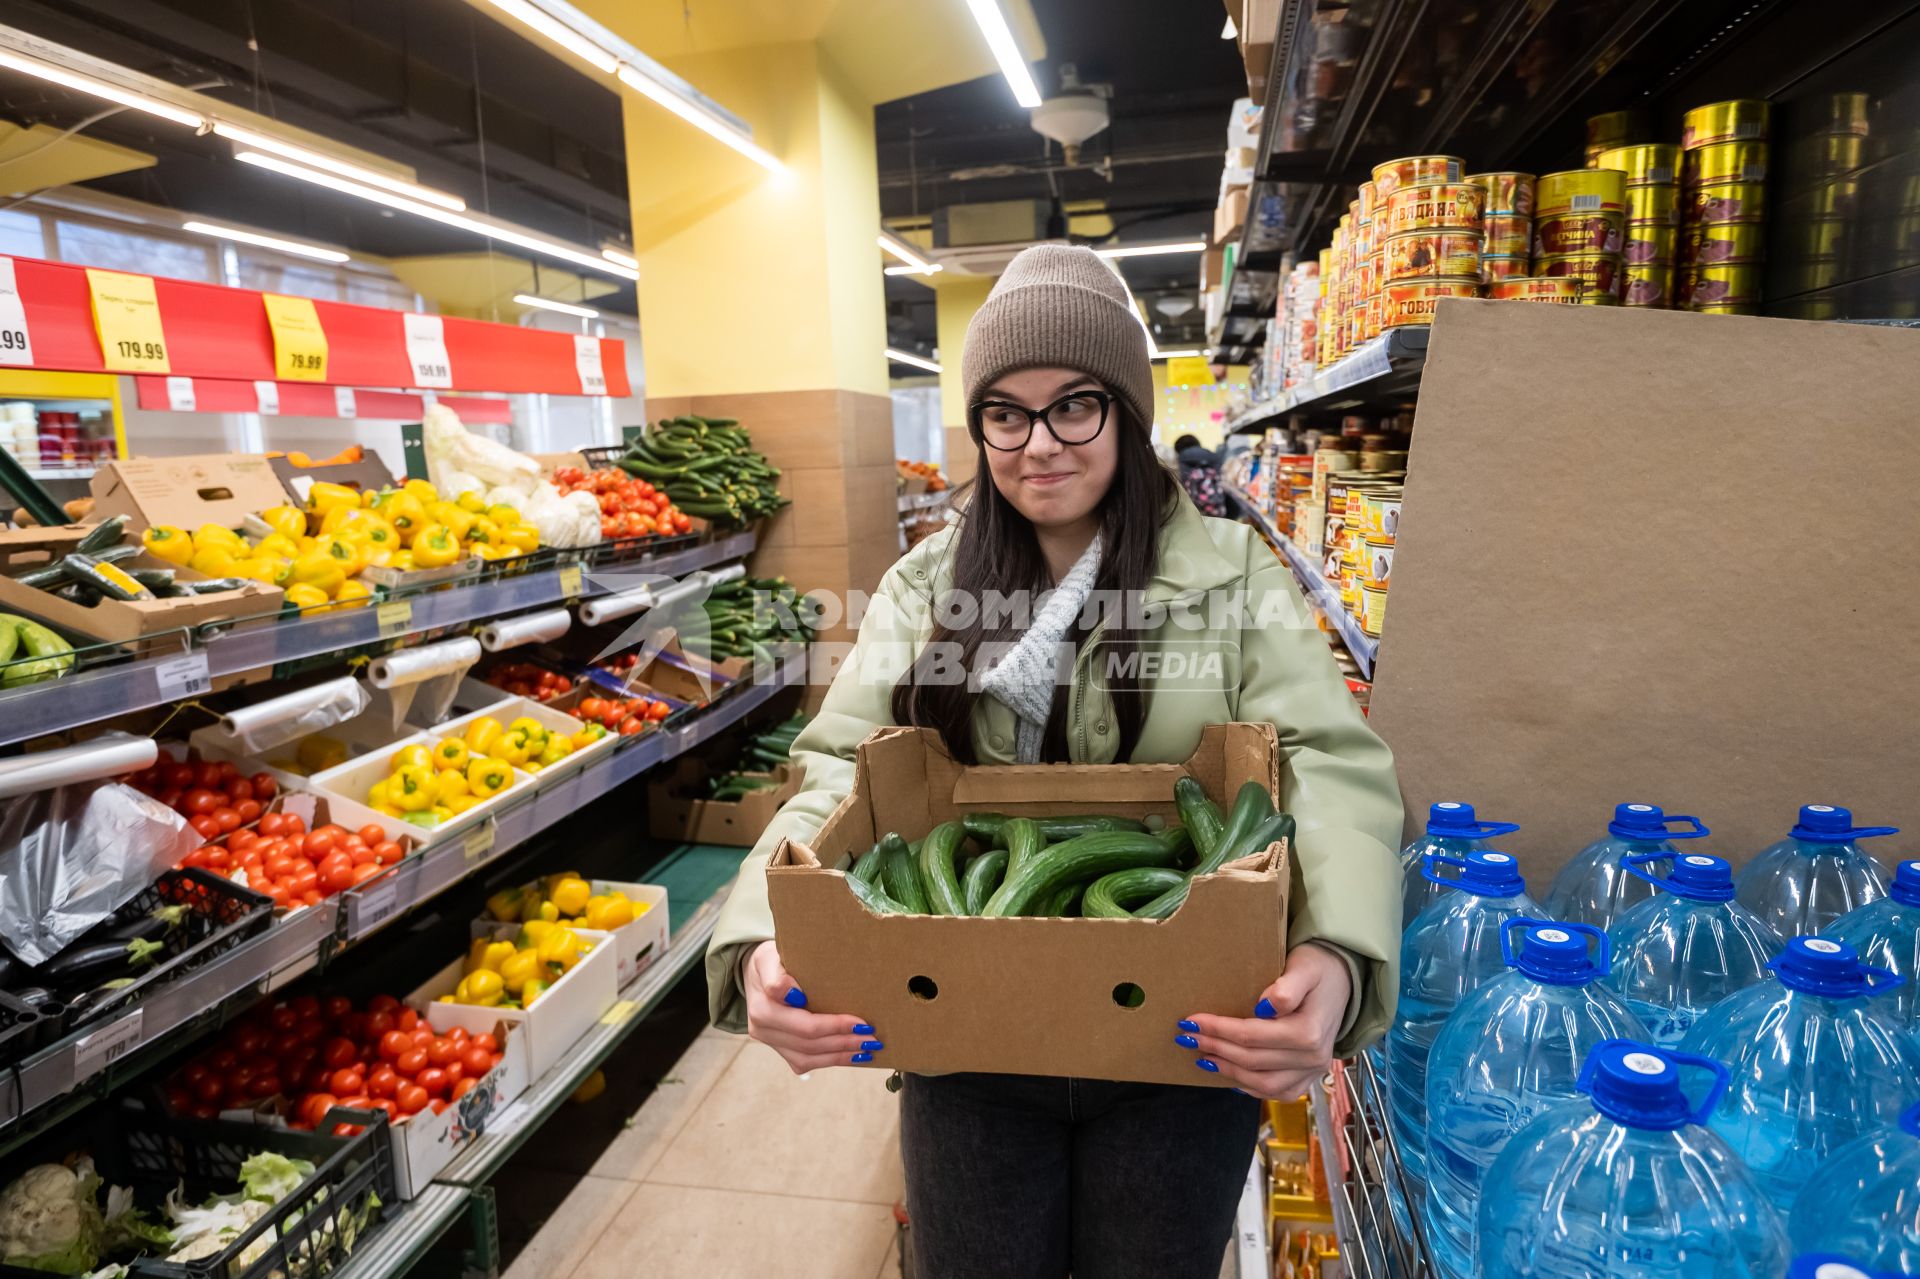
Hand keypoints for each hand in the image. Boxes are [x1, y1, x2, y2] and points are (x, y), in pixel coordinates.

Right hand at [742, 940, 883, 1073]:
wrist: (756, 974)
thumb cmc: (770, 962)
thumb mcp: (769, 957)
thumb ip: (776, 975)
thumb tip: (793, 994)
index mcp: (762, 1007)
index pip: (804, 1024)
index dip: (834, 1025)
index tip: (861, 1022)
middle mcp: (762, 1030)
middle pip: (809, 1043)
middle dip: (844, 1042)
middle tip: (872, 1038)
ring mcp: (771, 1043)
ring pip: (808, 1058)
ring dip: (841, 1055)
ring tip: (867, 1049)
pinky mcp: (780, 1050)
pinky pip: (805, 1063)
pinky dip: (831, 1061)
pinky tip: (852, 1056)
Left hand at [1175, 942, 1350, 1098]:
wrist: (1342, 981)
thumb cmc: (1319, 969)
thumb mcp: (1305, 967)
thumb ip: (1288, 986)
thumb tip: (1265, 1006)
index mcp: (1310, 1032)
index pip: (1252, 1036)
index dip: (1218, 1029)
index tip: (1191, 1020)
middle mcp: (1313, 1057)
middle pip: (1253, 1060)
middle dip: (1215, 1048)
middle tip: (1187, 1037)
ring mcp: (1312, 1071)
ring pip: (1263, 1084)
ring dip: (1228, 1071)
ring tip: (1202, 1056)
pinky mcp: (1309, 1077)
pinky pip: (1277, 1092)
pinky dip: (1250, 1088)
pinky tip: (1229, 1075)